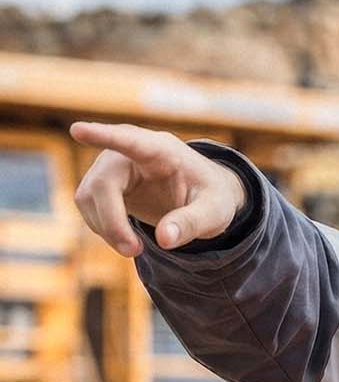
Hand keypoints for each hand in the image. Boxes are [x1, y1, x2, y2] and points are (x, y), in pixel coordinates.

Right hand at [70, 122, 248, 257]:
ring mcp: (111, 166)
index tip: (78, 130)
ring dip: (107, 229)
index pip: (129, 140)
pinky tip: (126, 235)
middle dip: (112, 221)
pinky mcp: (101, 182)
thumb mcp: (216, 211)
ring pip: (88, 197)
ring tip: (135, 248)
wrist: (202, 197)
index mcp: (162, 150)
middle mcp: (129, 153)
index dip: (103, 136)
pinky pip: (88, 206)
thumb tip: (164, 239)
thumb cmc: (211, 197)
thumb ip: (192, 223)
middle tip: (133, 251)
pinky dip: (104, 227)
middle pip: (103, 183)